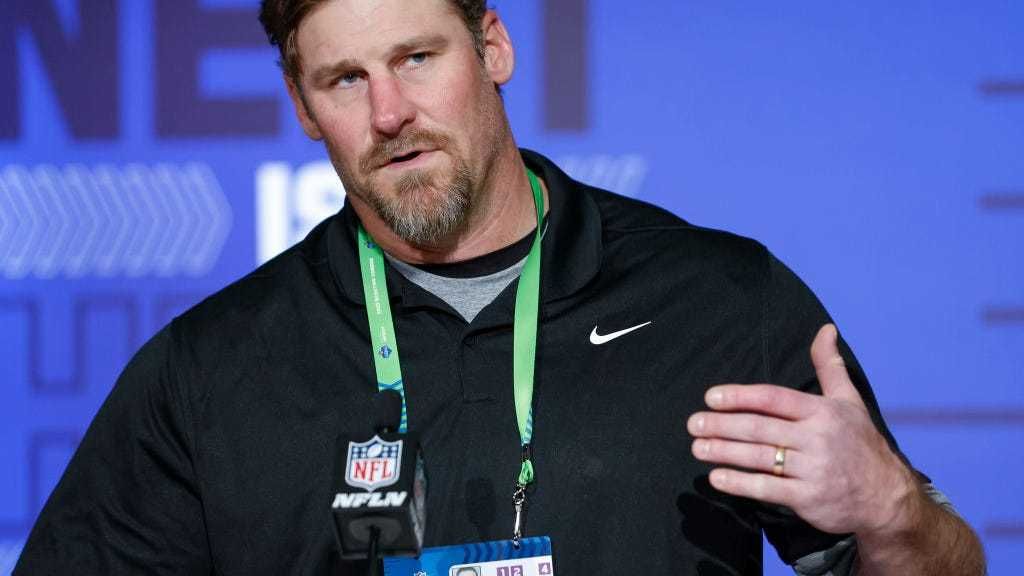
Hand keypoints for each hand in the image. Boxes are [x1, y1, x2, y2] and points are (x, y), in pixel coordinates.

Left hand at [686, 324, 919, 535]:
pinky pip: (767, 488)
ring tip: (697, 447)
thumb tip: (825, 328)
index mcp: (821, 412)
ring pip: (759, 457)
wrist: (887, 497)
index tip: (711, 397)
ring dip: (723, 452)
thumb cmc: (861, 444)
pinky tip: (716, 478)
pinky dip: (740, 483)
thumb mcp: (849, 400)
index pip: (773, 398)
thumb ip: (830, 365)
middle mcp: (816, 438)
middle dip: (722, 425)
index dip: (740, 396)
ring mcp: (812, 469)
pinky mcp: (808, 498)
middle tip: (693, 424)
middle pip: (760, 428)